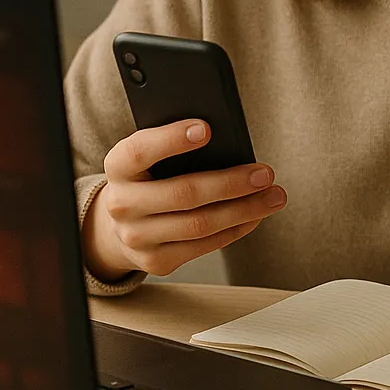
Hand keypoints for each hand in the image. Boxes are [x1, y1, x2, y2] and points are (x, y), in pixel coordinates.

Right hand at [82, 119, 286, 279]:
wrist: (117, 225)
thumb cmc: (146, 178)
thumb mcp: (148, 157)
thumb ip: (174, 147)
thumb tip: (227, 143)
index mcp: (117, 167)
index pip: (140, 150)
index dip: (171, 139)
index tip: (207, 128)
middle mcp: (121, 204)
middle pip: (183, 194)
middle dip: (231, 183)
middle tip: (265, 173)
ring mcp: (136, 237)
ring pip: (199, 224)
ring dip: (244, 210)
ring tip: (272, 196)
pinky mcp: (155, 261)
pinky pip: (203, 246)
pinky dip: (234, 230)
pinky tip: (254, 216)